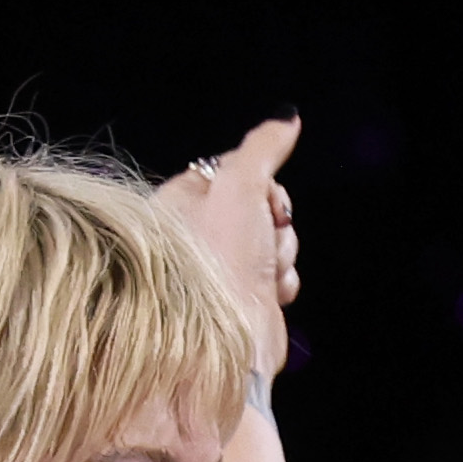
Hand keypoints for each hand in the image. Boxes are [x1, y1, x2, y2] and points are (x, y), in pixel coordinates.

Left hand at [155, 117, 302, 376]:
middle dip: (273, 221)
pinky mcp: (242, 298)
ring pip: (273, 239)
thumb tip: (287, 117)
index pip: (230, 171)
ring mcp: (218, 269)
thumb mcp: (241, 187)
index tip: (262, 199)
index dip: (257, 184)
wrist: (228, 344)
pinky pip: (277, 273)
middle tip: (264, 236)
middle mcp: (192, 236)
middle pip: (258, 204)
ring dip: (280, 253)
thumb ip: (262, 148)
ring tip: (264, 272)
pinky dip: (281, 281)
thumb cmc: (220, 264)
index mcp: (174, 205)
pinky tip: (271, 293)